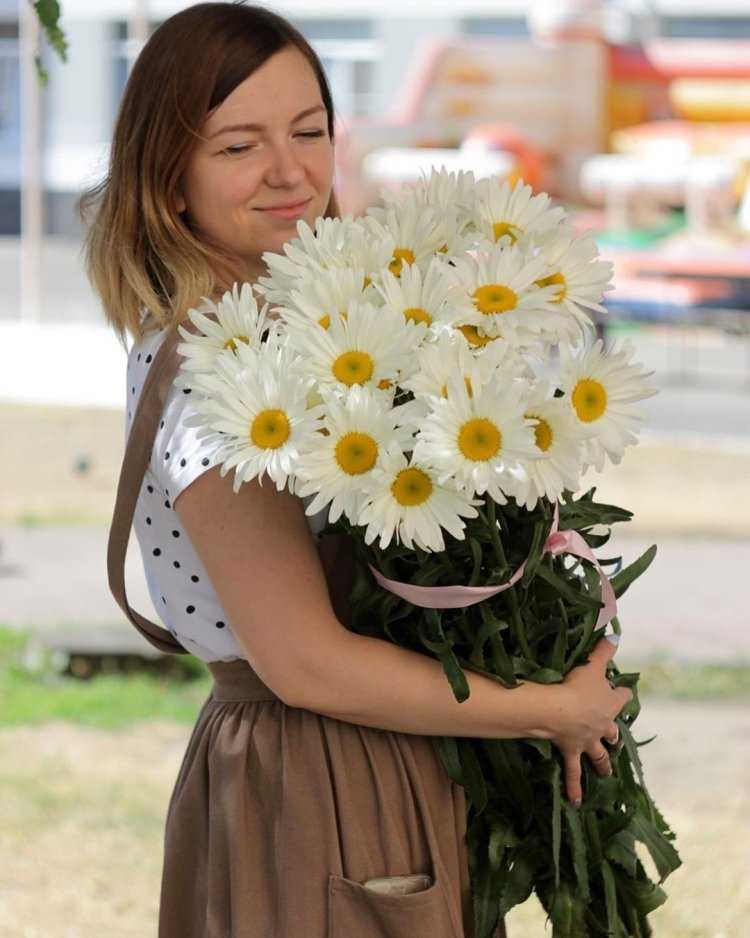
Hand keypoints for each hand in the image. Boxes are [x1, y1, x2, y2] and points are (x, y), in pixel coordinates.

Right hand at [550, 637, 633, 804]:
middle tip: (614, 739)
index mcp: (609, 703)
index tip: (620, 690)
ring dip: (603, 765)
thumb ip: (604, 647)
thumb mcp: (593, 663)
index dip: (621, 693)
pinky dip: (575, 788)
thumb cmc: (577, 684)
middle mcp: (602, 725)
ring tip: (607, 775)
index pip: (622, 697)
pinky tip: (576, 802)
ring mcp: (588, 741)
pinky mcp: (572, 751)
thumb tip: (616, 631)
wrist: (560, 709)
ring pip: (600, 756)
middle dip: (614, 736)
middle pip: (613, 732)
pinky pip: (573, 772)